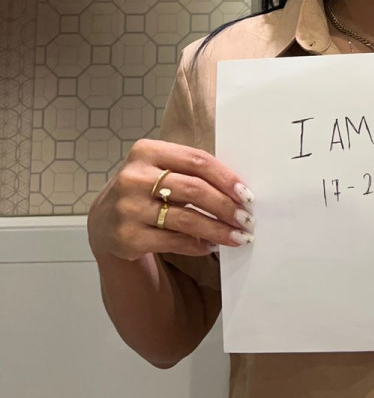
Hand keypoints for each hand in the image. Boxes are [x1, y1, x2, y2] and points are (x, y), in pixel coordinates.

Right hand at [87, 139, 255, 262]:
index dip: (226, 178)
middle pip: (194, 189)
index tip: (247, 195)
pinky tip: (211, 246)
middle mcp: (134, 177)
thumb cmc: (144, 190)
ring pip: (187, 219)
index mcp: (147, 151)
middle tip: (247, 219)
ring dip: (218, 230)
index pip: (197, 160)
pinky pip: (174, 241)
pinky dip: (198, 245)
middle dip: (226, 206)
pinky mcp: (128, 237)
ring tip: (237, 237)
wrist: (103, 221)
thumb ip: (190, 172)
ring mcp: (128, 208)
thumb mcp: (159, 169)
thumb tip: (238, 192)